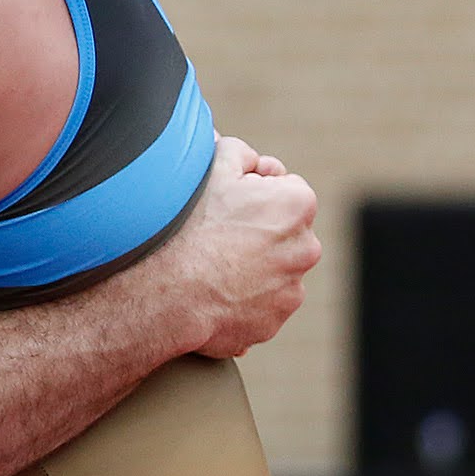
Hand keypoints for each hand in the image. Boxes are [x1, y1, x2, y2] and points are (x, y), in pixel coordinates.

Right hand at [153, 134, 321, 358]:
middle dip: (260, 231)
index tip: (229, 202)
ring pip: (274, 271)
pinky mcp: (272, 323)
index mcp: (298, 205)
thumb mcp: (211, 169)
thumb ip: (240, 153)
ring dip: (253, 267)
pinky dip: (243, 300)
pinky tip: (212, 292)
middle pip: (284, 232)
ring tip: (211, 265)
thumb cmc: (189, 226)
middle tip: (218, 233)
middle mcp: (305, 248)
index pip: (286, 188)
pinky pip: (260, 306)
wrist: (169, 291)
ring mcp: (290, 290)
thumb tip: (249, 158)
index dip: (256, 191)